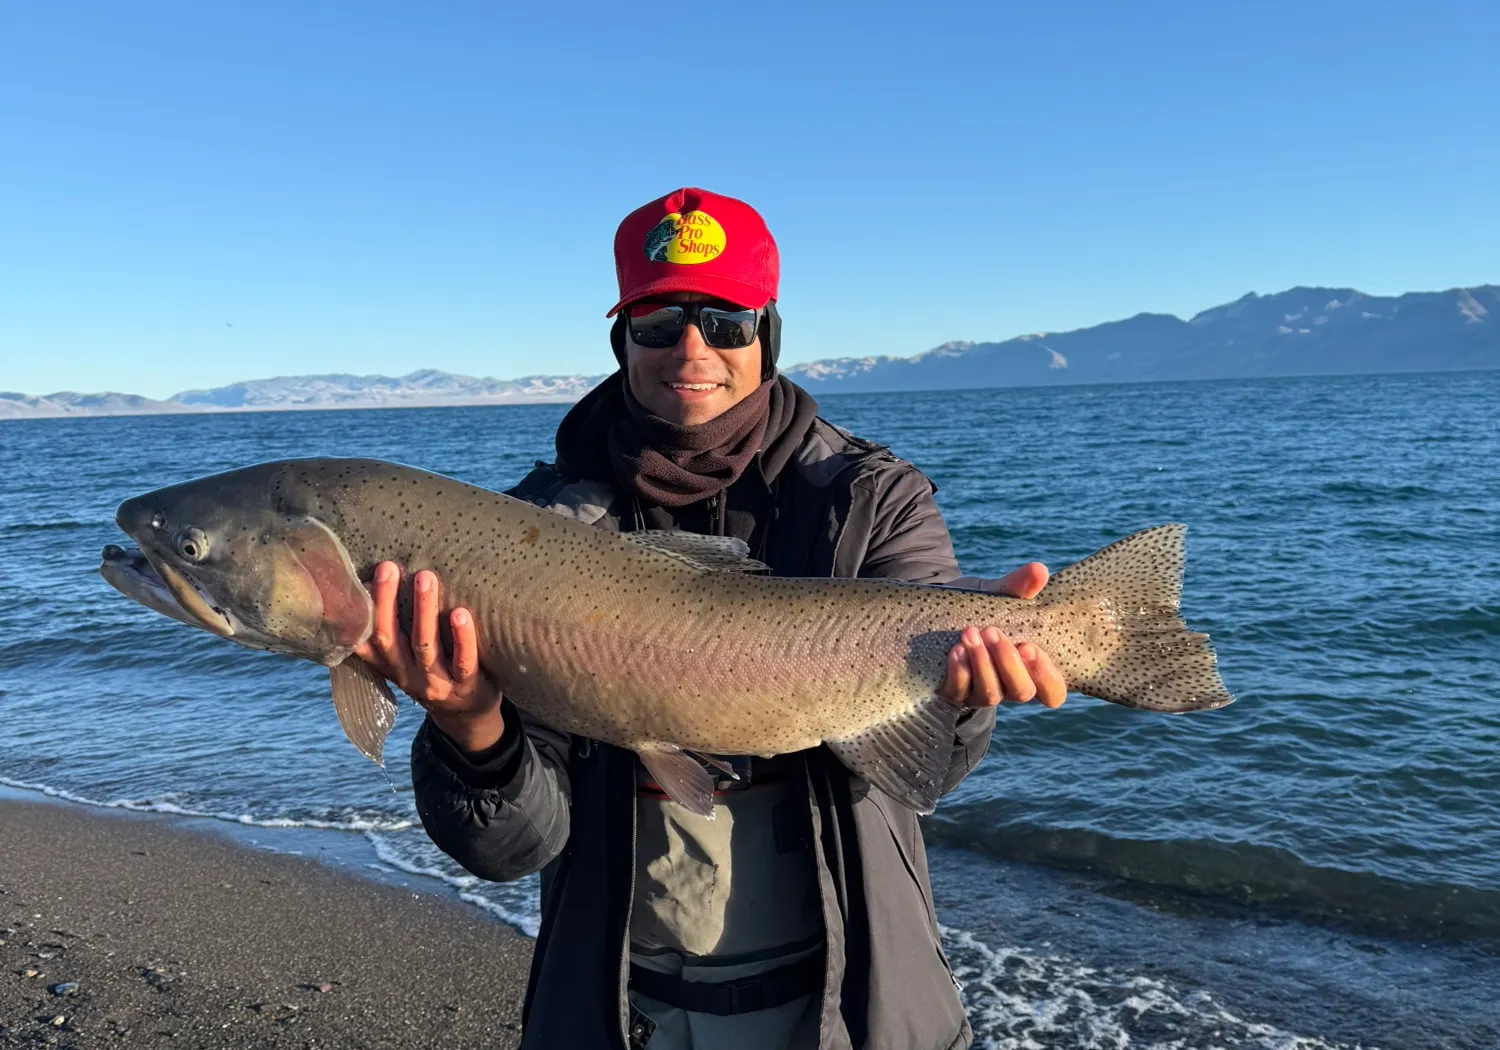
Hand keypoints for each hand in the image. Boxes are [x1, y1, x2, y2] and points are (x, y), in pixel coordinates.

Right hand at [353, 562, 503, 751]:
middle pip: (388, 637)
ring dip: (423, 610)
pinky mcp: (466, 686)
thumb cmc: (435, 672)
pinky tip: (461, 614)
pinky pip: (463, 661)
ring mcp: (436, 683)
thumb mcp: (405, 658)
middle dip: (386, 600)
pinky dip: (462, 638)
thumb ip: (393, 630)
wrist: (468, 716)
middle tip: (389, 567)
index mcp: (389, 664)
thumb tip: (375, 580)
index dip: (356, 614)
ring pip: (424, 646)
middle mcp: (407, 674)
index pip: (363, 640)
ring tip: (425, 577)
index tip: (351, 580)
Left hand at [938, 562, 1066, 709]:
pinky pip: (960, 691)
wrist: (937, 612)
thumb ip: (1019, 587)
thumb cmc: (979, 608)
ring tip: (970, 633)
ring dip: (982, 664)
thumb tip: (1040, 571)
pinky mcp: (954, 692)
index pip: (1052, 691)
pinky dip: (960, 671)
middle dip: (1008, 663)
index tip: (1029, 646)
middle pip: (1022, 692)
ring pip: (991, 694)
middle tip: (992, 631)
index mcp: (1029, 668)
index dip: (1046, 676)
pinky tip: (956, 650)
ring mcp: (981, 692)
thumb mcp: (997, 596)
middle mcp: (1009, 686)